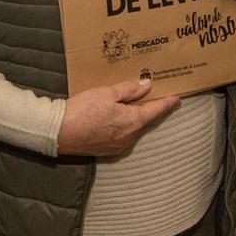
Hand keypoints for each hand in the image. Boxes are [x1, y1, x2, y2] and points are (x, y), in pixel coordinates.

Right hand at [56, 78, 179, 157]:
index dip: (167, 104)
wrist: (58, 132)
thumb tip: (147, 85)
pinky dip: (121, 126)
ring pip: (131, 129)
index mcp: (133, 121)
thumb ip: (129, 90)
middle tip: (151, 97)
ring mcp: (118, 146)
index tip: (177, 100)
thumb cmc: (83, 110)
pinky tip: (112, 119)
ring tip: (127, 106)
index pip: (156, 111)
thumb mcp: (107, 93)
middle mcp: (129, 137)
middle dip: (147, 108)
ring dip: (132, 118)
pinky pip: (120, 136)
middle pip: (144, 120)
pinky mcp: (106, 151)